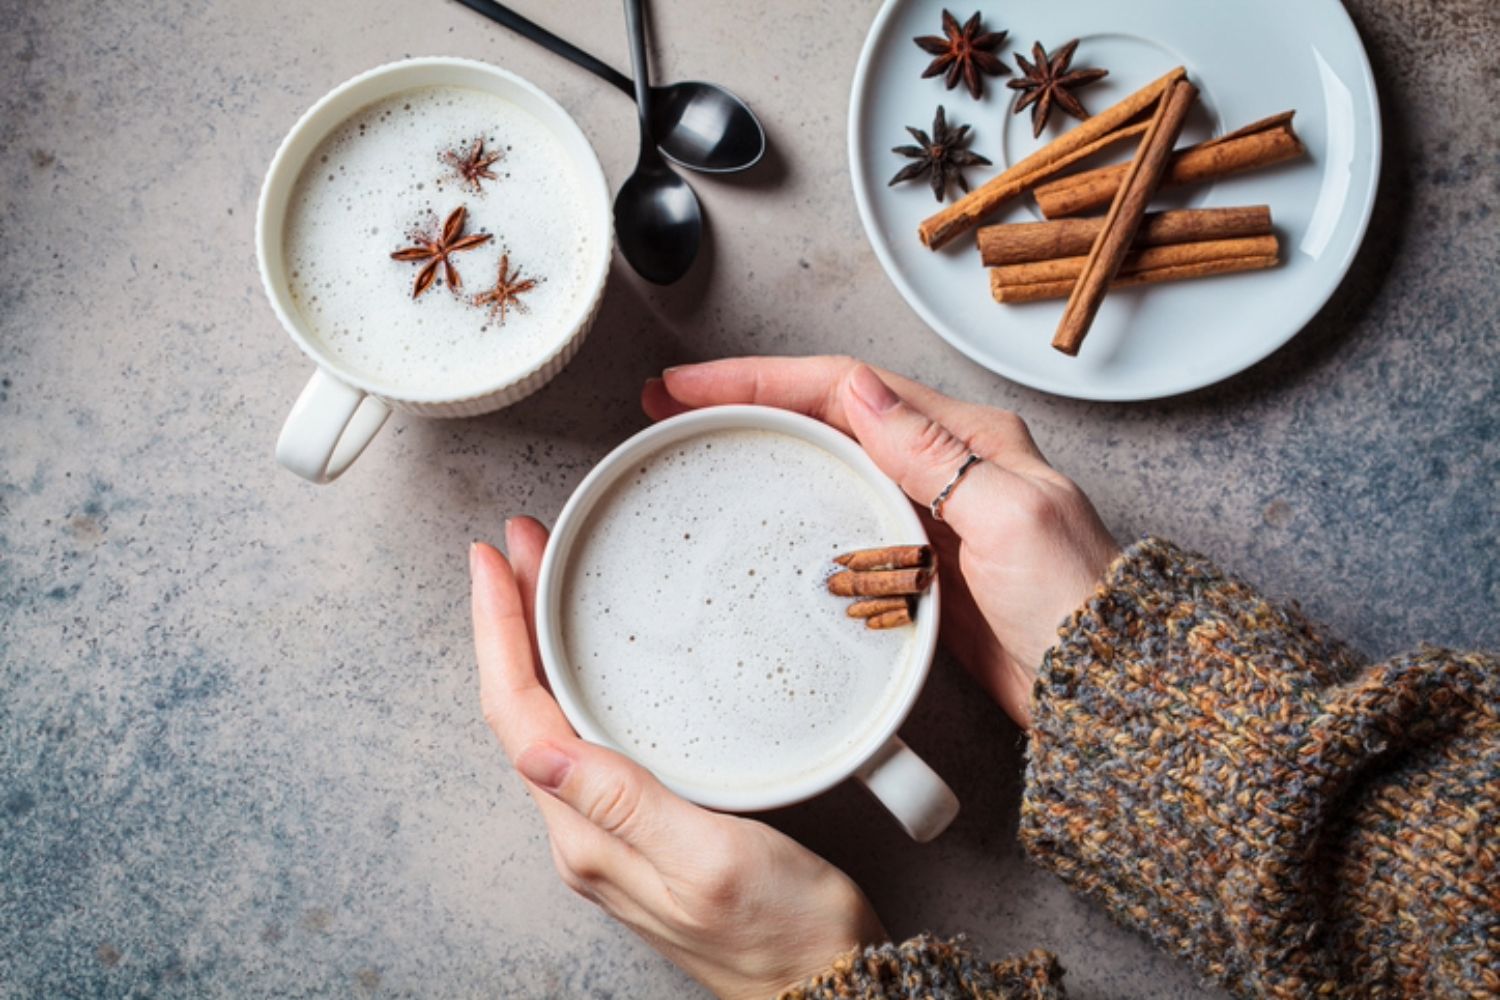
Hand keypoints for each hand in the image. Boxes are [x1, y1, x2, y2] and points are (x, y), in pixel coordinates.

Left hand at [471, 518, 886, 999]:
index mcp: (590, 838)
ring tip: (538, 581)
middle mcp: (586, 836)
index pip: (519, 717)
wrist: (826, 986)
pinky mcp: (644, 828)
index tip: (489, 563)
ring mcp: (611, 834)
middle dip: (509, 621)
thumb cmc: (785, 932)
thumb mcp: (712, 860)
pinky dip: (575, 679)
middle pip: (523, 710)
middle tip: (515, 547)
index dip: (497, 634)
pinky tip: (590, 657)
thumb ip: (626, 806)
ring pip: (550, 719)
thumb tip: (539, 749)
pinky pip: (587, 738)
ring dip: (536, 645)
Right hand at [643, 357, 1119, 728]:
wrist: (1097, 687)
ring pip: (826, 462)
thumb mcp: (1009, 513)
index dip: (760, 379)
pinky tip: (759, 517)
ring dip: (762, 448)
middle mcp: (943, 466)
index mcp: (966, 438)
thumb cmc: (1072, 602)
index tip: (692, 387)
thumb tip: (859, 389)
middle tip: (672, 406)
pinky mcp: (914, 565)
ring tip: (698, 446)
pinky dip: (791, 508)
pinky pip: (839, 520)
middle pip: (825, 415)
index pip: (845, 387)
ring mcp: (925, 515)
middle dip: (746, 402)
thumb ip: (932, 452)